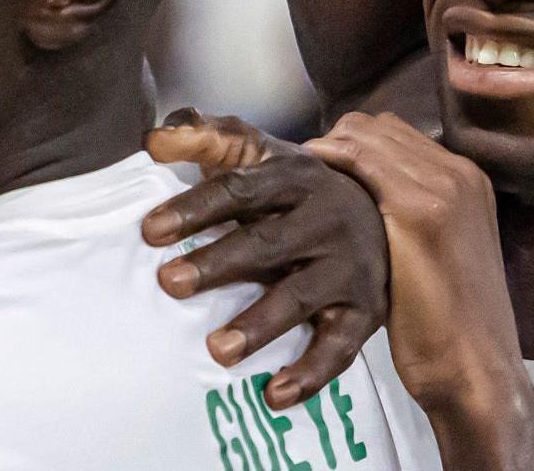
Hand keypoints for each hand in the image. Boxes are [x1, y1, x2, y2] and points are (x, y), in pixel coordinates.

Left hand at [141, 112, 390, 406]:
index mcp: (294, 177)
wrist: (383, 212)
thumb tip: (154, 140)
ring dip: (259, 325)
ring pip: (302, 298)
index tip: (150, 232)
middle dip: (218, 263)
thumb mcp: (259, 153)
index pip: (240, 190)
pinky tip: (275, 395)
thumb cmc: (298, 187)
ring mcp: (348, 269)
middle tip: (169, 283)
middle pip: (268, 243)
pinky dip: (310, 374)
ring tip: (216, 350)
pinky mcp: (365, 313)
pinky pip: (339, 348)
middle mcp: (326, 220)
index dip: (195, 209)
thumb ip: (206, 139)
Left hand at [310, 113, 533, 465]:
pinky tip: (297, 184)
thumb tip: (366, 212)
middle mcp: (458, 174)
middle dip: (329, 141)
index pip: (393, 134)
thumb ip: (412, 223)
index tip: (315, 166)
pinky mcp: (421, 211)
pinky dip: (323, 162)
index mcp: (467, 182)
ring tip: (281, 176)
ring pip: (361, 135)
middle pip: (375, 127)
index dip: (348, 144)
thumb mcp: (438, 259)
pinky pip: (359, 160)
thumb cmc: (450, 328)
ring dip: (318, 148)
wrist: (477, 369)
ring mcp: (443, 188)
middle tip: (290, 170)